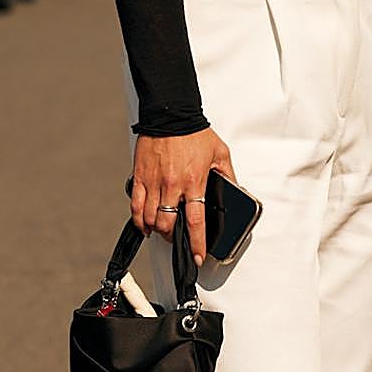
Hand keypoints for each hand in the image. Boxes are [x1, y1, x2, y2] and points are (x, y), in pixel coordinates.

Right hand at [130, 128, 235, 265]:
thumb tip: (235, 191)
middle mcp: (173, 185)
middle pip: (169, 225)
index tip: (197, 256)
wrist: (171, 115)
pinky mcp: (140, 178)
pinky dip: (139, 221)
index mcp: (195, 181)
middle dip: (173, 238)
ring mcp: (154, 183)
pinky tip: (145, 224)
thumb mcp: (220, 153)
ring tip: (162, 231)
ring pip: (151, 220)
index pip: (196, 220)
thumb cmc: (196, 133)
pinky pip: (136, 207)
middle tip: (177, 238)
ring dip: (157, 230)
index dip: (197, 243)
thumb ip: (227, 175)